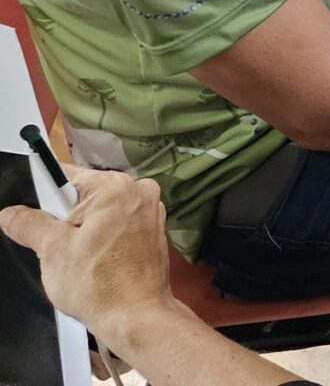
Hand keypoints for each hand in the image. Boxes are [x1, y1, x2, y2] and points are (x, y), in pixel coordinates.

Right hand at [0, 168, 177, 344]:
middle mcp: (139, 191)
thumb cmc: (96, 282)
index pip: (66, 176)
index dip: (43, 194)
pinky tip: (95, 260)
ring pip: (101, 212)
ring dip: (83, 230)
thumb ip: (28, 224)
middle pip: (85, 195)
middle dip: (64, 217)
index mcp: (116, 186)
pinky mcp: (153, 231)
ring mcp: (150, 211)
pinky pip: (118, 225)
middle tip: (56, 245)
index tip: (32, 214)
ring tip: (77, 257)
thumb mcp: (52, 250)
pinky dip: (102, 237)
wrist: (136, 315)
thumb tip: (10, 212)